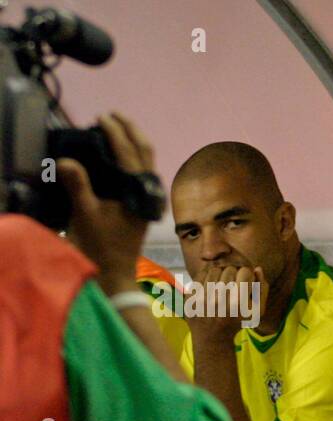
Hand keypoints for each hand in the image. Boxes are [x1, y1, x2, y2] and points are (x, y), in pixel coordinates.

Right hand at [60, 113, 159, 291]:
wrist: (115, 273)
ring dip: (131, 141)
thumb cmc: (102, 246)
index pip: (130, 153)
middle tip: (113, 115)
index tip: (102, 117)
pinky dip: (130, 157)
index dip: (116, 132)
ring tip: (113, 127)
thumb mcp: (86, 215)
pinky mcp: (139, 203)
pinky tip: (114, 153)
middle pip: (145, 151)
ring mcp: (145, 197)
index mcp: (138, 192)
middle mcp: (147, 192)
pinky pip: (139, 172)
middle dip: (130, 130)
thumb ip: (78, 186)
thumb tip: (66, 161)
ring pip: (145, 161)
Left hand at [188, 263, 263, 345]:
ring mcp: (204, 298)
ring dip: (221, 273)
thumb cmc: (238, 321)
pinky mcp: (192, 298)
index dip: (247, 274)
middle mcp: (220, 300)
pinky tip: (212, 284)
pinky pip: (201, 275)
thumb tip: (258, 268)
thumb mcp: (258, 311)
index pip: (245, 272)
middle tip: (234, 281)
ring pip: (214, 269)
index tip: (246, 281)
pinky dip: (208, 275)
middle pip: (229, 269)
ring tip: (223, 282)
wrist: (213, 337)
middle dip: (234, 273)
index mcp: (239, 303)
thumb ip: (262, 289)